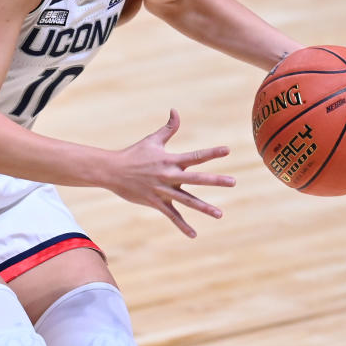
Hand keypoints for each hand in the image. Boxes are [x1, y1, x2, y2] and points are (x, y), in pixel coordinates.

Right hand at [108, 109, 231, 237]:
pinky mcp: (156, 202)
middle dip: (215, 180)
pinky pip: (171, 215)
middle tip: (233, 182)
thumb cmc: (133, 154)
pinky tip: (193, 234)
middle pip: (196, 179)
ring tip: (220, 214)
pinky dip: (182, 225)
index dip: (211, 152)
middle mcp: (169, 175)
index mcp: (170, 160)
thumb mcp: (152, 140)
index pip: (195, 156)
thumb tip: (175, 110)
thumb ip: (168, 128)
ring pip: (187, 200)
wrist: (112, 170)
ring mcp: (163, 190)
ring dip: (204, 207)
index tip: (227, 150)